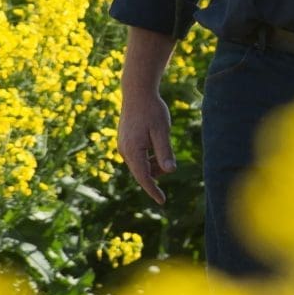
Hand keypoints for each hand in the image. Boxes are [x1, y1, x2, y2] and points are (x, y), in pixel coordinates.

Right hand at [118, 88, 175, 203]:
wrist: (137, 93)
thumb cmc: (152, 111)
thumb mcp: (162, 131)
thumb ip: (165, 152)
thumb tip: (170, 171)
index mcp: (133, 150)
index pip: (143, 177)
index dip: (153, 190)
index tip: (162, 201)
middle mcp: (124, 151)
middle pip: (142, 173)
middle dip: (156, 174)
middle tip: (169, 162)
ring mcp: (123, 147)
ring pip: (140, 165)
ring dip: (153, 165)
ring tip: (163, 148)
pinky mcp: (125, 142)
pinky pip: (137, 157)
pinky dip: (148, 158)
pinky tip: (156, 146)